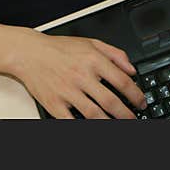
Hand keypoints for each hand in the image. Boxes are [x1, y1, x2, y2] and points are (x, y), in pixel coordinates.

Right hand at [11, 29, 147, 118]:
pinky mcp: (54, 104)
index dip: (135, 95)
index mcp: (92, 60)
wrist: (29, 53)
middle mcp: (81, 76)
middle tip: (134, 119)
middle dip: (127, 115)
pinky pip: (72, 121)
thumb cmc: (59, 48)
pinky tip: (93, 127)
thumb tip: (132, 69)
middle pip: (111, 102)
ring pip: (94, 114)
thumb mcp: (90, 42)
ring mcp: (67, 91)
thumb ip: (114, 53)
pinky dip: (83, 127)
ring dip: (110, 124)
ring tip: (118, 125)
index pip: (121, 81)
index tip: (141, 102)